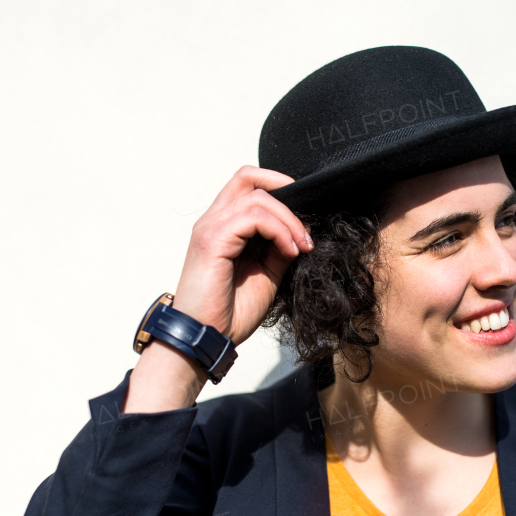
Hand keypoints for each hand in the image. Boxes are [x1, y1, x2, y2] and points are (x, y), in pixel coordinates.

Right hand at [171, 165, 312, 344]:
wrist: (208, 338)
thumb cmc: (229, 312)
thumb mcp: (266, 274)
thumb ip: (279, 248)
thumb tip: (302, 230)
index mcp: (222, 225)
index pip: (248, 184)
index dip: (279, 190)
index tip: (303, 220)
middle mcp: (213, 220)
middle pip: (249, 177)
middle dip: (286, 192)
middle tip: (306, 228)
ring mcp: (211, 227)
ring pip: (258, 197)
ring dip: (289, 220)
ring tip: (301, 246)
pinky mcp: (213, 240)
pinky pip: (254, 217)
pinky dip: (280, 231)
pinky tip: (289, 252)